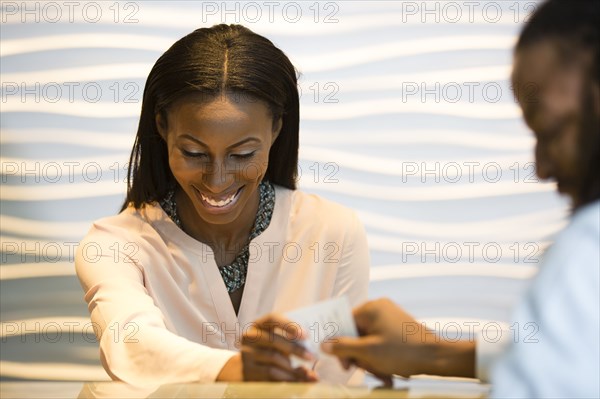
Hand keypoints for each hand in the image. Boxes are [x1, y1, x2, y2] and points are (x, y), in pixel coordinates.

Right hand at [240, 314, 317, 381]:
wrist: (243, 368)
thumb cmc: (267, 352)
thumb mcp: (277, 345)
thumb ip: (292, 348)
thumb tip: (314, 365)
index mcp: (259, 325)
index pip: (273, 318)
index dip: (289, 325)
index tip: (306, 335)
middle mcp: (250, 337)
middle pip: (274, 340)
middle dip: (296, 349)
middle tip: (311, 357)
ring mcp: (247, 353)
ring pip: (273, 357)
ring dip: (292, 366)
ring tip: (306, 372)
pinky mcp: (247, 370)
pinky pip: (270, 372)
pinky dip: (286, 376)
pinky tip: (296, 379)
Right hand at [321, 298, 474, 383]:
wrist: (436, 357)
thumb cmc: (402, 352)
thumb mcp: (368, 352)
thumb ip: (342, 347)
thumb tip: (323, 344)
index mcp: (369, 308)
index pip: (343, 324)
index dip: (340, 345)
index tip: (344, 364)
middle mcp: (378, 308)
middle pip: (355, 333)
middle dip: (359, 355)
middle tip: (365, 370)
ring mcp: (388, 317)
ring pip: (367, 340)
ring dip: (371, 359)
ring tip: (382, 374)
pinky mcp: (396, 327)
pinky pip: (379, 341)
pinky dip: (380, 356)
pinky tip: (387, 371)